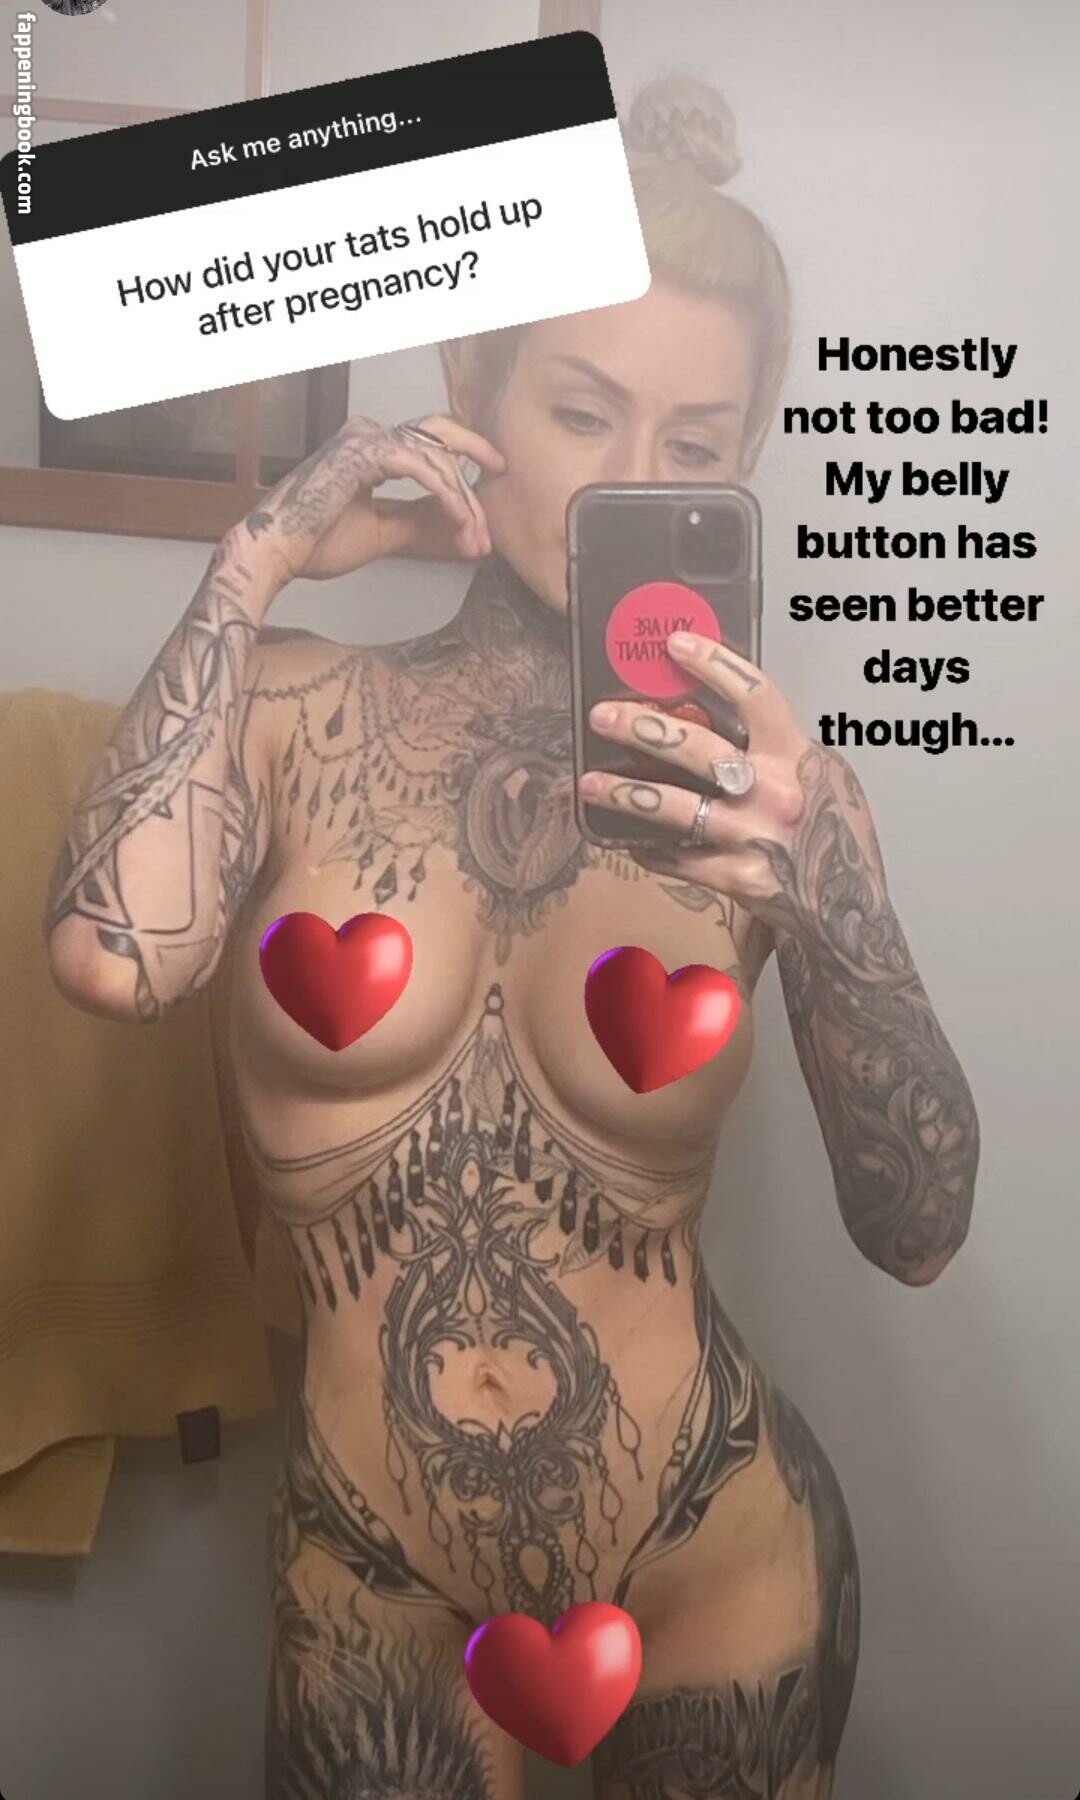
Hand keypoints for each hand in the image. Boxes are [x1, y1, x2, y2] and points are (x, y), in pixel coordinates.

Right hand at [224, 413, 504, 587]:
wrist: (275, 551)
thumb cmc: (315, 542)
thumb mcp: (383, 531)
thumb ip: (419, 521)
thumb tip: (459, 526)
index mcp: (370, 446)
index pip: (429, 445)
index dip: (463, 466)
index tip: (487, 490)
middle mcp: (368, 433)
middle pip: (440, 435)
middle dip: (477, 457)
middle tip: (503, 481)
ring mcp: (364, 439)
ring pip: (437, 457)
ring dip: (463, 500)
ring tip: (476, 537)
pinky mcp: (364, 455)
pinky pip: (423, 470)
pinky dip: (446, 497)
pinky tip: (460, 521)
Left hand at [577, 629, 820, 923]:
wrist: (851, 907)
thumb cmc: (835, 834)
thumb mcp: (823, 775)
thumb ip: (780, 749)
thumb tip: (721, 716)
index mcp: (796, 756)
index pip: (755, 694)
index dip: (714, 665)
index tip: (675, 645)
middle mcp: (774, 792)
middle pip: (696, 748)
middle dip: (642, 729)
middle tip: (603, 717)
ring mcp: (753, 836)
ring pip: (675, 809)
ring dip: (625, 794)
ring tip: (589, 784)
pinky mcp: (738, 878)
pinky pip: (680, 860)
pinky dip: (651, 850)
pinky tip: (628, 841)